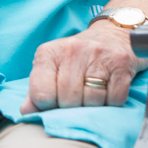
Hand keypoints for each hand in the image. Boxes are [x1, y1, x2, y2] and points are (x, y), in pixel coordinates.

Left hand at [21, 22, 147, 112]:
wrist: (112, 36)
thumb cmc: (77, 58)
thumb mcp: (51, 68)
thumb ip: (37, 90)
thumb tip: (26, 112)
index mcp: (48, 53)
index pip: (41, 93)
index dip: (48, 106)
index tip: (55, 103)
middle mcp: (72, 50)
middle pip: (68, 99)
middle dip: (73, 107)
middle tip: (77, 99)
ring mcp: (98, 55)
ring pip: (92, 101)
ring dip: (93, 106)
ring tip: (92, 94)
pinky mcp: (121, 63)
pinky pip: (115, 99)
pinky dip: (112, 103)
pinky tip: (108, 91)